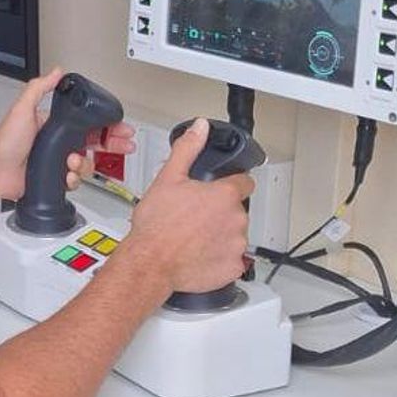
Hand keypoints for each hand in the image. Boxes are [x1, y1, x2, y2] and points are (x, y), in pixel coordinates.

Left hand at [0, 66, 136, 200]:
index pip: (86, 122)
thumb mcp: (22, 108)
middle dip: (112, 144)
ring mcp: (57, 162)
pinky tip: (67, 175)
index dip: (106, 124)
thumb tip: (55, 72)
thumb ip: (39, 88)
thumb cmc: (3, 142)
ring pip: (86, 164)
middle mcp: (57, 143)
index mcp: (53, 125)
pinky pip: (75, 180)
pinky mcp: (55, 179)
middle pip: (94, 143)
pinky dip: (74, 179)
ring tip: (72, 161)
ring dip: (84, 163)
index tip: (119, 125)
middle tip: (124, 144)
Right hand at [122, 118, 254, 293]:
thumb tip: (200, 128)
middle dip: (220, 212)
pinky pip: (232, 260)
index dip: (232, 183)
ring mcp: (237, 245)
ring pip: (234, 235)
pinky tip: (199, 254)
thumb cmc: (157, 225)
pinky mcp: (233, 267)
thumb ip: (187, 149)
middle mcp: (236, 219)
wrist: (150, 262)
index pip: (245, 182)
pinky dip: (219, 257)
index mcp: (224, 195)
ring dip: (220, 234)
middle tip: (195, 216)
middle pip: (236, 210)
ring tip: (193, 237)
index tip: (220, 189)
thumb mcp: (168, 178)